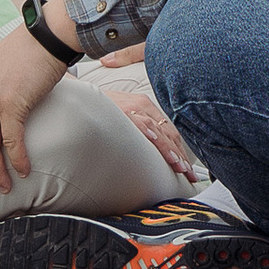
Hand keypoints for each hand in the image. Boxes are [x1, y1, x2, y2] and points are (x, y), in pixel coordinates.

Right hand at [93, 65, 197, 179]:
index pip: (169, 132)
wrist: (79, 93)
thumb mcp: (124, 116)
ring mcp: (132, 107)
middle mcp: (142, 106)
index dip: (180, 151)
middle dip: (180, 155)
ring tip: (178, 165)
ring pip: (156, 130)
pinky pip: (137, 121)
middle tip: (188, 175)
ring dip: (168, 148)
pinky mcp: (120, 109)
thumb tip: (149, 152)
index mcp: (146, 107)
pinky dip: (147, 132)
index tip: (188, 170)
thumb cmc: (101, 108)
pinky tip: (155, 143)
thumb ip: (138, 130)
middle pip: (168, 132)